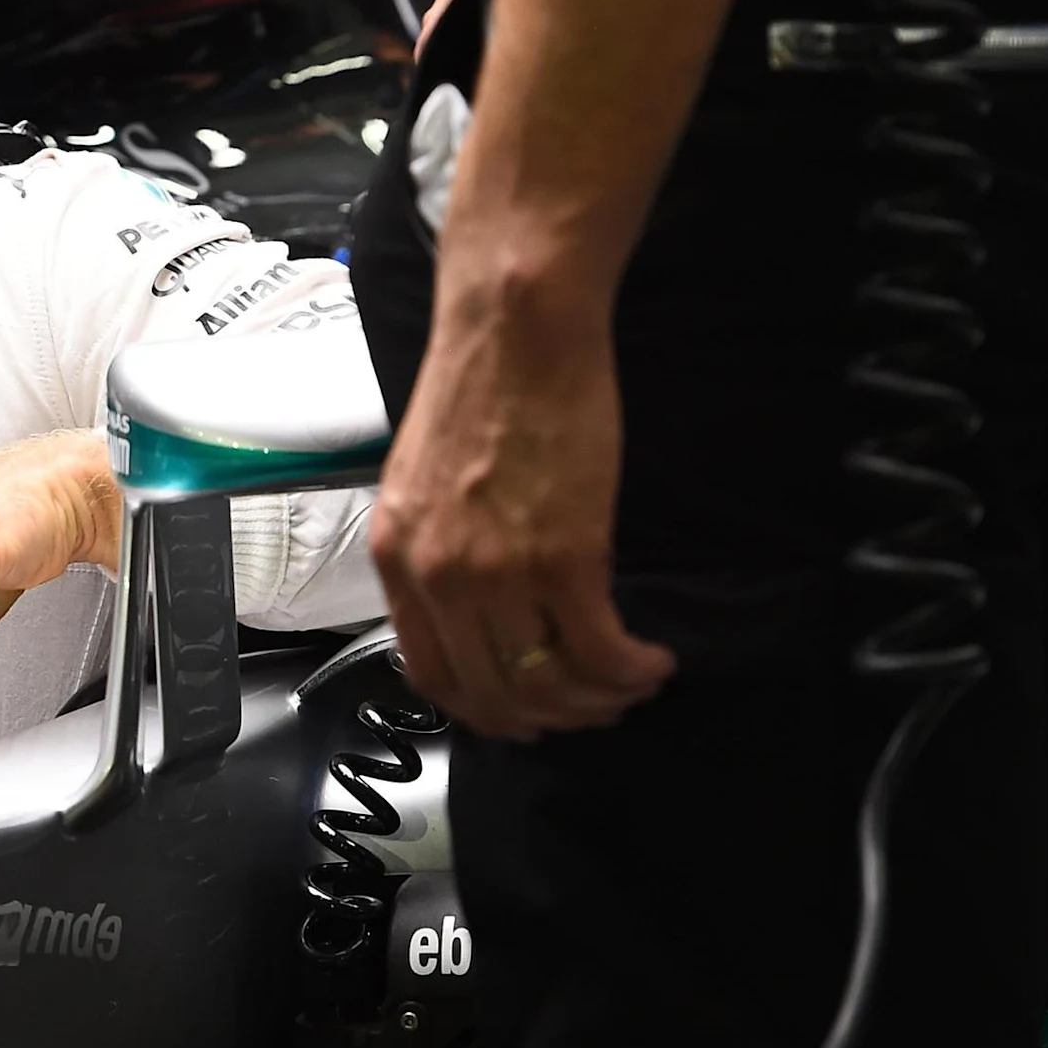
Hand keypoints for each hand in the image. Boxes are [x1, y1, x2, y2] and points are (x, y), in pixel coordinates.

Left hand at [369, 292, 674, 738]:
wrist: (514, 330)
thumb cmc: (480, 389)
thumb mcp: (423, 482)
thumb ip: (437, 549)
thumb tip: (473, 605)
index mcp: (396, 557)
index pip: (432, 675)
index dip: (486, 708)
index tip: (524, 710)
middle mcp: (437, 576)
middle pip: (495, 694)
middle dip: (551, 716)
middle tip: (592, 705)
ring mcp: (497, 572)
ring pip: (550, 683)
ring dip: (599, 699)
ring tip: (630, 681)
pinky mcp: (563, 557)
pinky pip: (599, 650)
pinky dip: (631, 670)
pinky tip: (650, 661)